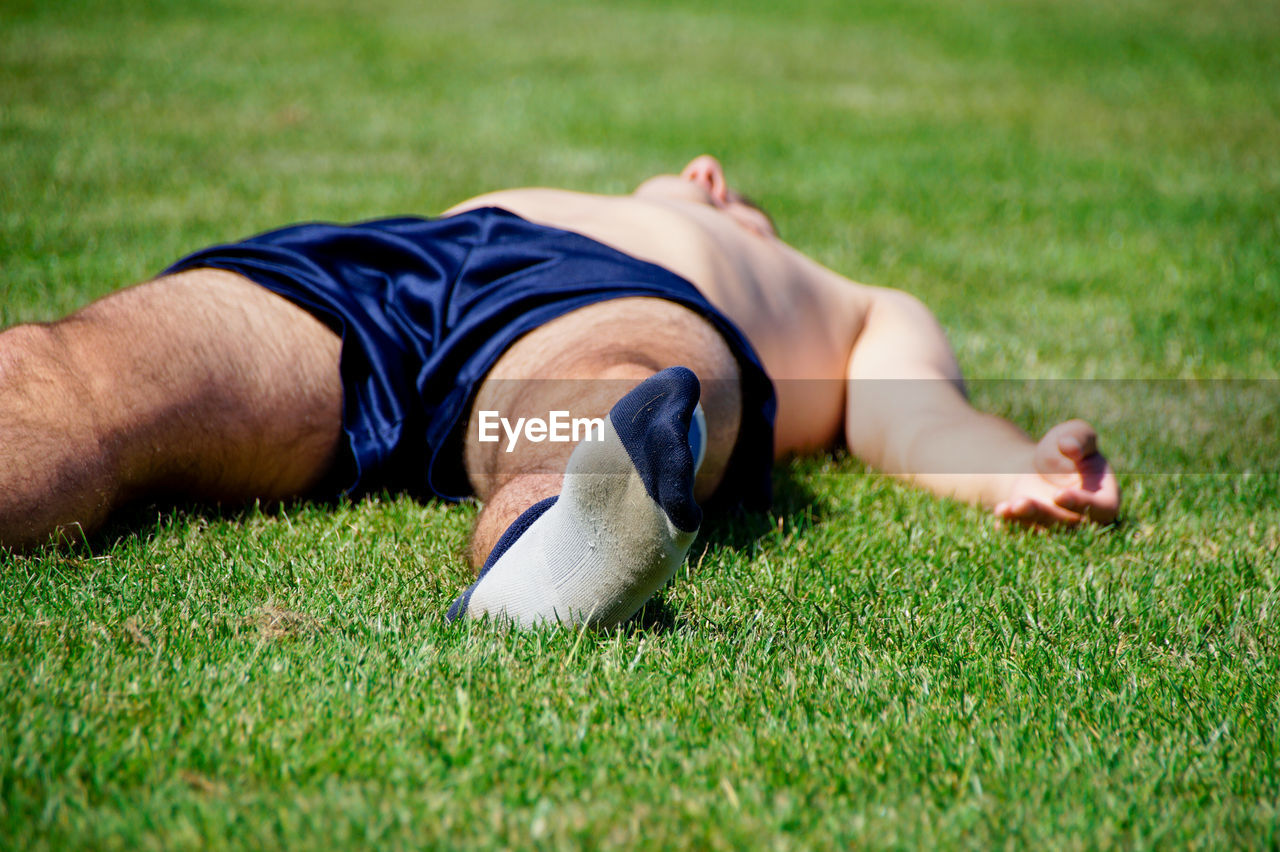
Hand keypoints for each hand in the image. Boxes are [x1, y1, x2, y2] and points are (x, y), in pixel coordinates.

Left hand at [994, 419, 1119, 527]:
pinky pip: (1024, 532)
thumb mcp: (1075, 434)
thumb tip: (1069, 446)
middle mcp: (1084, 519)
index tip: (1058, 494)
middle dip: (1043, 515)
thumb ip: (1079, 438)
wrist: (1040, 462)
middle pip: (1067, 525)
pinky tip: (999, 516)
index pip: (1101, 509)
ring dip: (1023, 521)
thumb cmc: (1066, 447)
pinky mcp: (1035, 528)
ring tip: (1005, 508)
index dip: (1081, 504)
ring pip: (1043, 530)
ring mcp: (1058, 526)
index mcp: (1105, 498)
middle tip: (1021, 502)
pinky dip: (1011, 526)